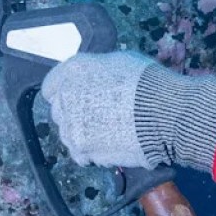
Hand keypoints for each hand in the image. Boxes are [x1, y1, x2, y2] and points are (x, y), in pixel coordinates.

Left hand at [43, 51, 215, 174]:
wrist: (164, 113)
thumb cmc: (148, 83)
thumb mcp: (120, 62)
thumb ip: (97, 72)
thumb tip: (95, 79)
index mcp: (72, 70)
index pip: (51, 86)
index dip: (66, 94)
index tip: (78, 100)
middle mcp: (65, 96)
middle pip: (59, 111)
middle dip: (75, 114)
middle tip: (99, 116)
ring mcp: (70, 124)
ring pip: (69, 134)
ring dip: (84, 134)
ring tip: (110, 133)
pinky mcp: (80, 148)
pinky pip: (80, 153)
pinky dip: (92, 152)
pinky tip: (111, 145)